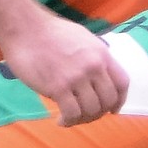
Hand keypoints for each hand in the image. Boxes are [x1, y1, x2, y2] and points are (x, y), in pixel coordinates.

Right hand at [0, 11, 128, 124]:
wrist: (24, 26)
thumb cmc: (50, 31)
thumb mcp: (84, 39)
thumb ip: (94, 58)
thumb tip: (99, 78)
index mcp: (102, 54)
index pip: (122, 83)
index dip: (119, 100)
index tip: (113, 109)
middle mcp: (94, 67)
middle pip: (108, 100)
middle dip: (100, 112)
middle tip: (87, 115)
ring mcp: (77, 78)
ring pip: (92, 110)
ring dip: (84, 119)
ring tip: (72, 118)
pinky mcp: (58, 87)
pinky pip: (72, 113)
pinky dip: (69, 121)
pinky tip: (61, 121)